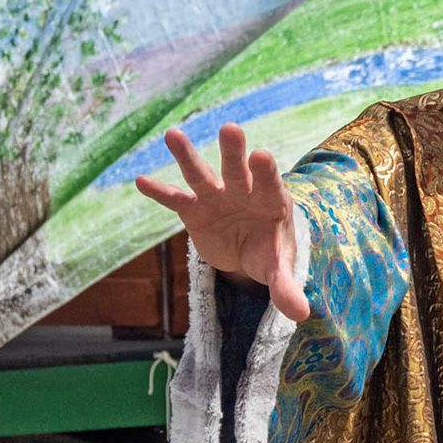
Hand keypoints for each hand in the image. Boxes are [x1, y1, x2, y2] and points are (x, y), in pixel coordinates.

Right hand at [134, 124, 308, 320]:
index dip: (264, 171)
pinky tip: (140, 181)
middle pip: (237, 170)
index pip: (269, 183)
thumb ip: (286, 287)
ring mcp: (216, 197)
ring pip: (201, 174)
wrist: (248, 250)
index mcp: (270, 200)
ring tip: (172, 135)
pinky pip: (174, 199)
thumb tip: (301, 313)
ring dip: (187, 156)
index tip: (260, 155)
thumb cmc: (269, 252)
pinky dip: (159, 192)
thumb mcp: (277, 270)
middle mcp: (242, 191)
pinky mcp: (193, 209)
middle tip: (230, 129)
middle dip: (233, 152)